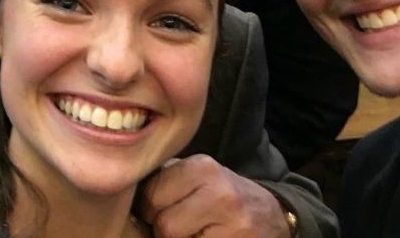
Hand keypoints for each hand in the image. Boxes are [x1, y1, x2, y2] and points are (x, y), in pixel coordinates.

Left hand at [141, 155, 290, 237]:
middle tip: (180, 224)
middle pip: (165, 225)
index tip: (159, 210)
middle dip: (164, 229)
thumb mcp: (197, 176)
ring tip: (195, 232)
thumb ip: (165, 180)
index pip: (151, 196)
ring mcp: (235, 224)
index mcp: (202, 167)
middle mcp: (220, 192)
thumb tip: (126, 197)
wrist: (272, 215)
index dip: (149, 209)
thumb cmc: (222, 195)